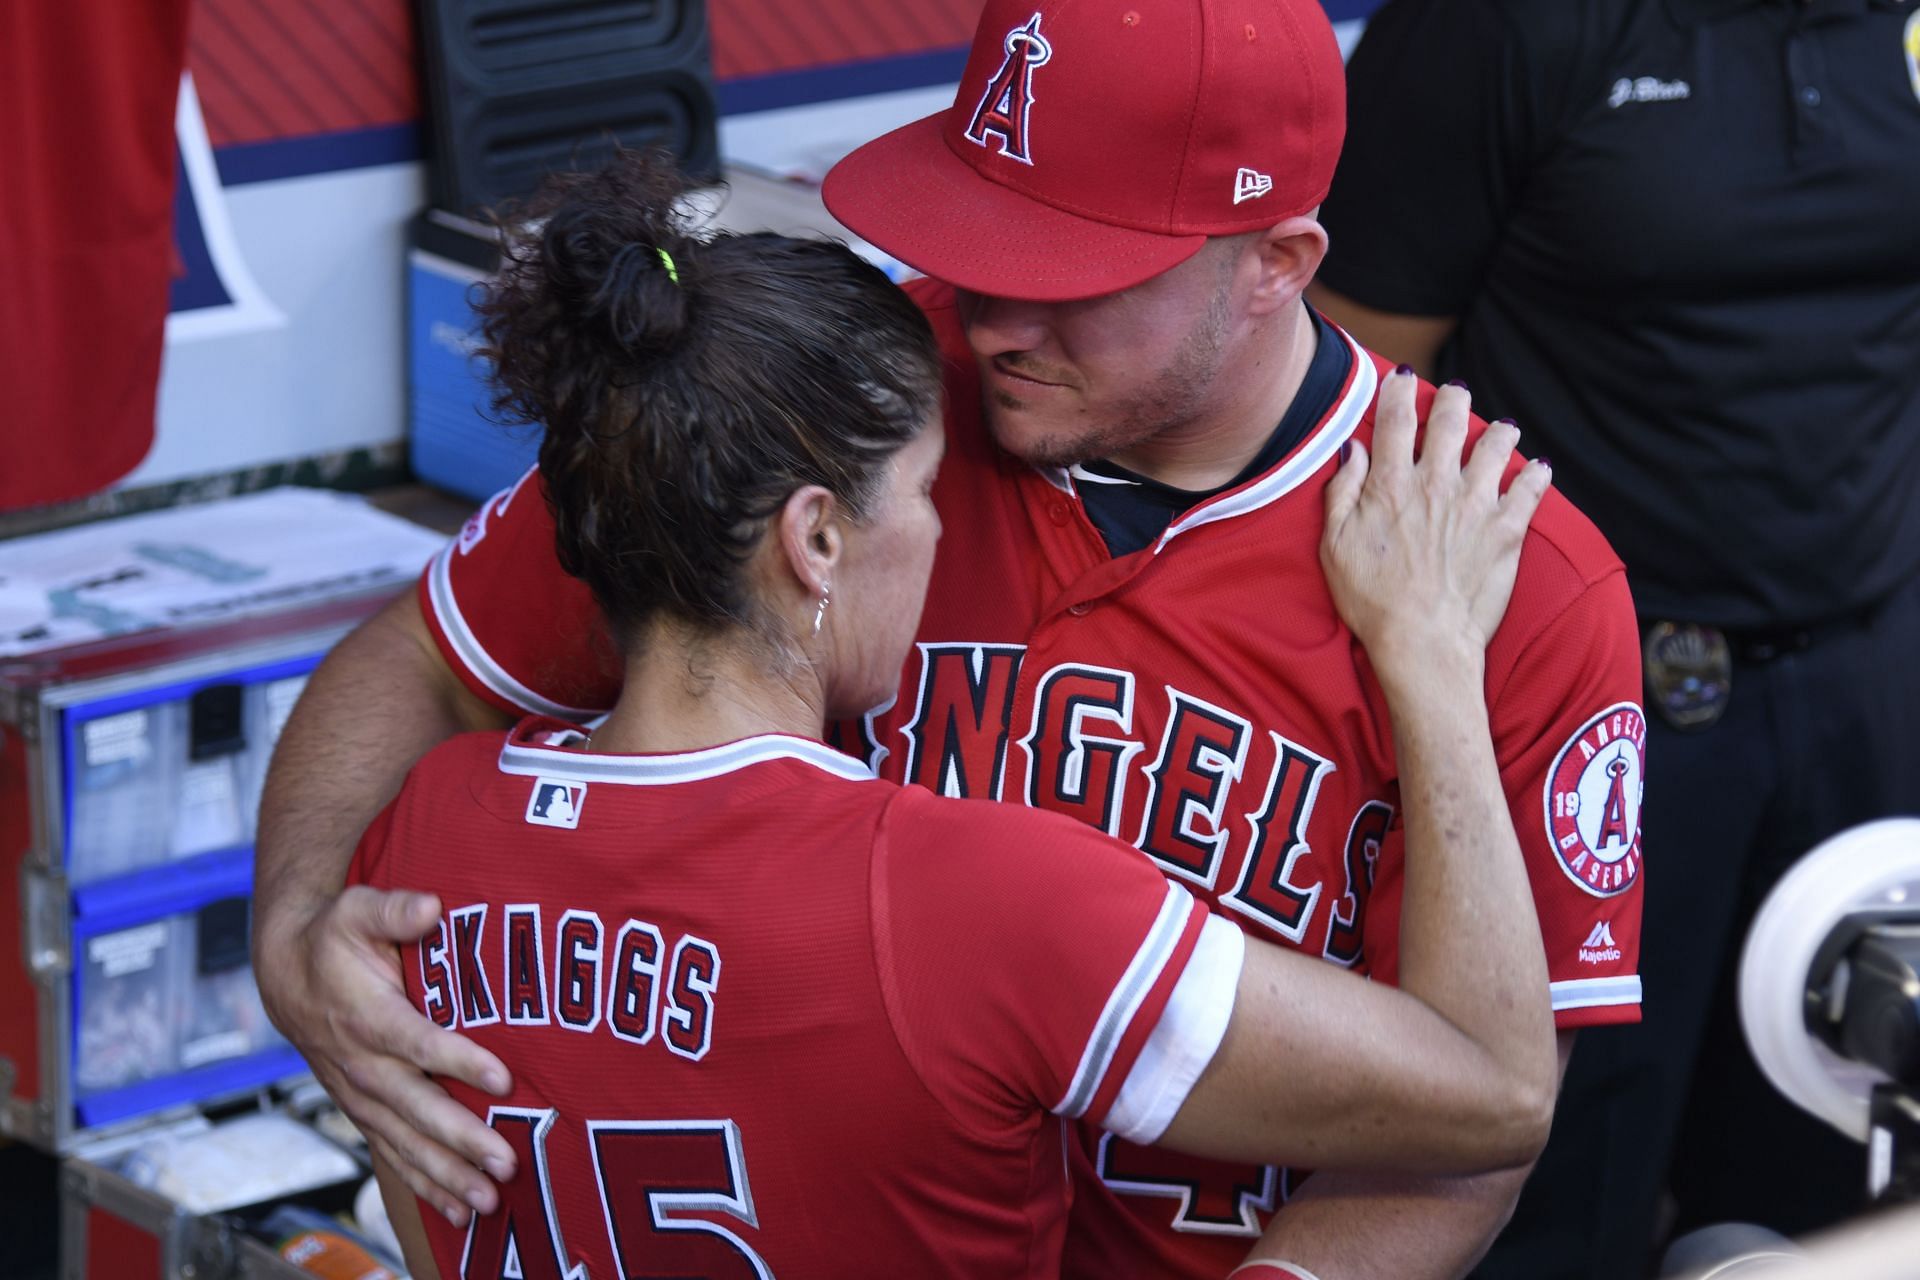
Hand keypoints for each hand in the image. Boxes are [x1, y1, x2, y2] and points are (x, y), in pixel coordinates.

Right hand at [255, 886, 516, 1224]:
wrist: (286, 975)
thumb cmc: (335, 939)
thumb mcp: (358, 910)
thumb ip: (396, 909)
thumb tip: (431, 906)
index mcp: (368, 1017)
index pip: (418, 1043)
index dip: (459, 1061)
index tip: (502, 1077)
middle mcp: (363, 1065)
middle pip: (417, 1108)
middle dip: (461, 1138)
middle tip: (505, 1161)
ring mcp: (362, 1095)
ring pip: (406, 1142)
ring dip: (447, 1173)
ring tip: (488, 1200)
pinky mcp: (365, 1112)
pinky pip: (394, 1155)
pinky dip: (425, 1185)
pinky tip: (459, 1211)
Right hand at [1320, 370, 1549, 671]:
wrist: (1422, 642)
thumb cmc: (1371, 600)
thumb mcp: (1333, 545)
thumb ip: (1341, 492)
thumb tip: (1352, 450)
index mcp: (1391, 484)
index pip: (1396, 418)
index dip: (1398, 390)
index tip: (1402, 377)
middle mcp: (1437, 484)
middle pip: (1451, 419)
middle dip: (1454, 398)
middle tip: (1456, 393)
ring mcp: (1477, 504)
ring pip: (1496, 445)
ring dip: (1499, 432)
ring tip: (1503, 429)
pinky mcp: (1507, 530)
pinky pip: (1531, 489)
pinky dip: (1537, 474)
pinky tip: (1538, 468)